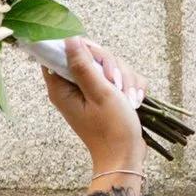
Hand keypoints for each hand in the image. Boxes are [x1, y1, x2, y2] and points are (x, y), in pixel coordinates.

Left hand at [39, 38, 146, 187]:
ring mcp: (92, 91)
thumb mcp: (98, 93)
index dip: (81, 48)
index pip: (61, 52)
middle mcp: (74, 87)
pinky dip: (131, 88)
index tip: (97, 60)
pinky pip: (122, 78)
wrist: (126, 157)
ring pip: (111, 66)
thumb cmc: (111, 130)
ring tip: (129, 100)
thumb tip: (68, 38)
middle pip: (92, 55)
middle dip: (112, 67)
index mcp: (62, 87)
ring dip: (125, 80)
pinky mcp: (108, 95)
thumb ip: (82, 65)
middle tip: (116, 85)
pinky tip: (134, 102)